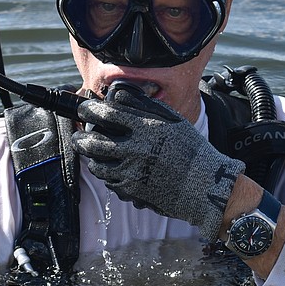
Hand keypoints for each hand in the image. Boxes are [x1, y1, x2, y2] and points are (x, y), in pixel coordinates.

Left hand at [71, 84, 244, 240]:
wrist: (204, 184)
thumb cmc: (190, 148)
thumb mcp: (172, 120)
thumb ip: (144, 105)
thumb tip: (118, 94)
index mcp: (145, 128)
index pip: (107, 114)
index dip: (89, 110)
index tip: (84, 109)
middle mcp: (135, 150)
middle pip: (93, 142)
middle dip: (81, 138)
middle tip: (79, 136)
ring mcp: (131, 172)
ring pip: (97, 164)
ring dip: (92, 157)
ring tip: (94, 153)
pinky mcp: (132, 191)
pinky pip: (109, 181)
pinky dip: (107, 174)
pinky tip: (115, 169)